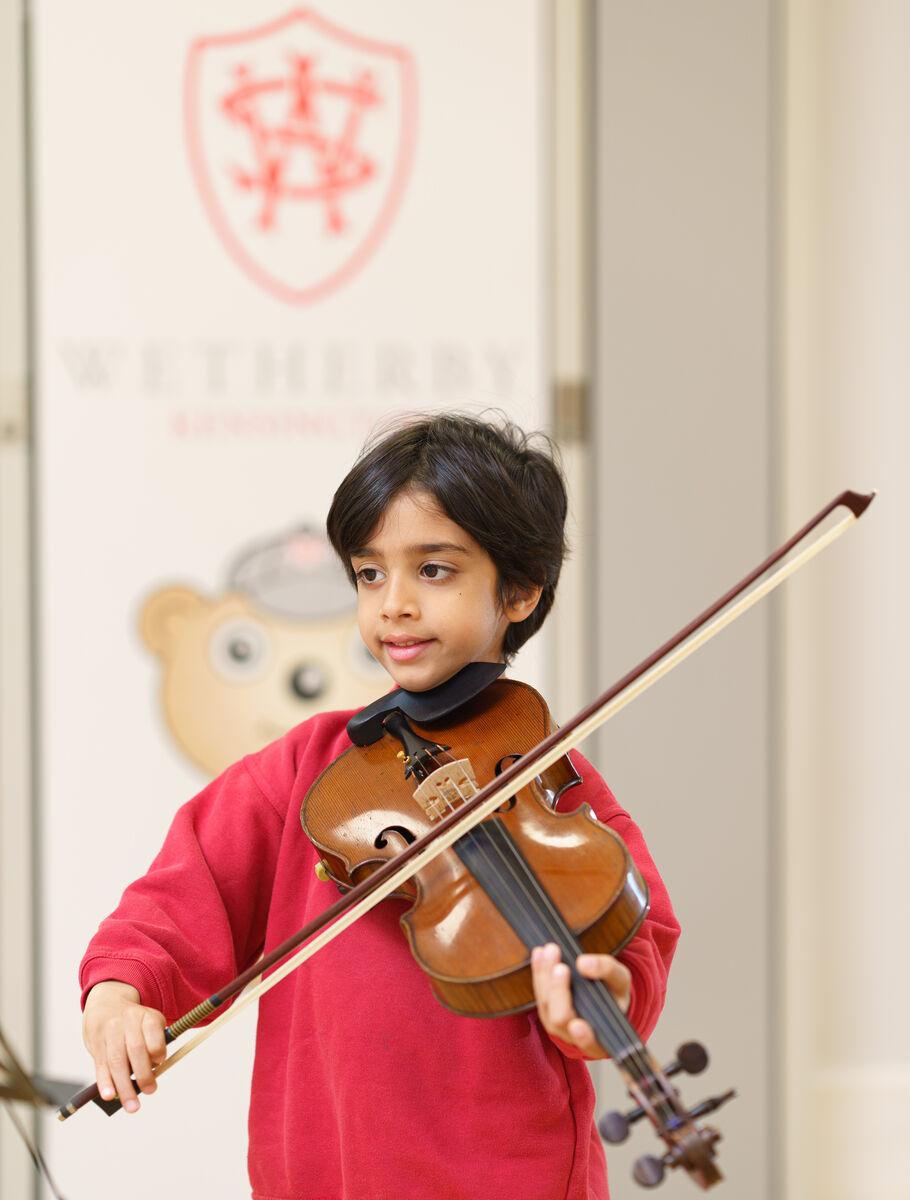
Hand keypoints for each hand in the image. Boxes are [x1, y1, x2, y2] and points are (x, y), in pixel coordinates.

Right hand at [82, 981, 166, 1112]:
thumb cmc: (134, 1022)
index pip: (153, 1030)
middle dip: (143, 1074)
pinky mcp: (95, 1044)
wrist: (106, 1005)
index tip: (160, 1062)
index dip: (157, 1048)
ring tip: (132, 1106)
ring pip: (116, 1061)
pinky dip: (105, 1082)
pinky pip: (100, 1065)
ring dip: (124, 1086)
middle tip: (151, 1091)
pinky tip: (109, 1096)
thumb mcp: (150, 1022)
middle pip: (135, 1049)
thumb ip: (156, 1043)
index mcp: (145, 1016)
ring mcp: (109, 1033)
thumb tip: (156, 1068)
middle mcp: (126, 1022)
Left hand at [531, 943, 631, 1058]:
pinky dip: (539, 973)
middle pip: (561, 1019)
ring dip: (545, 977)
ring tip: (550, 952)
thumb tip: (583, 963)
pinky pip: (539, 994)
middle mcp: (576, 1037)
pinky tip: (540, 954)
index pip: (591, 1044)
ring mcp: (558, 1025)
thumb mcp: (620, 980)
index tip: (577, 1025)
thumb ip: (607, 971)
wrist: (602, 994)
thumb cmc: (614, 992)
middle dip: (559, 992)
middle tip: (561, 967)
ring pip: (546, 1005)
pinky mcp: (546, 1011)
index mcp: (602, 1038)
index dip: (583, 1037)